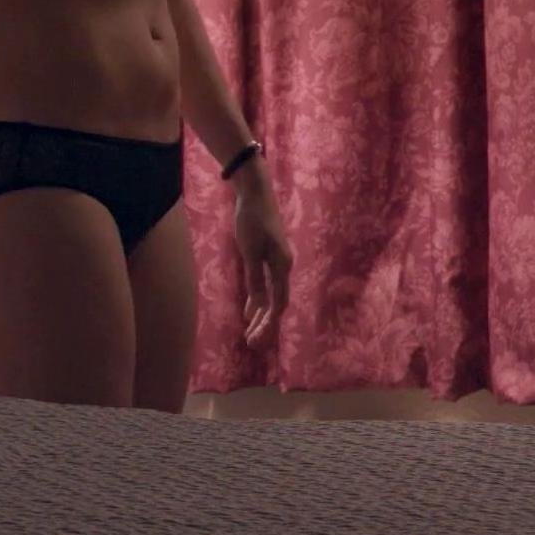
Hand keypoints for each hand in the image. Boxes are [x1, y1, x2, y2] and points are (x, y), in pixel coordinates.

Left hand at [231, 167, 292, 348]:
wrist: (255, 191)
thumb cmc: (251, 220)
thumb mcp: (249, 252)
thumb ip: (255, 280)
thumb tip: (258, 308)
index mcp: (282, 267)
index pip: (277, 304)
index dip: (267, 324)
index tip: (254, 340)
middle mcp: (284, 266)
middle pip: (276, 303)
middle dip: (264, 324)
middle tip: (251, 343)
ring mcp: (278, 261)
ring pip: (272, 294)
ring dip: (261, 314)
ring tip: (250, 331)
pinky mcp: (270, 254)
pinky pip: (268, 284)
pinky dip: (259, 298)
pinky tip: (249, 309)